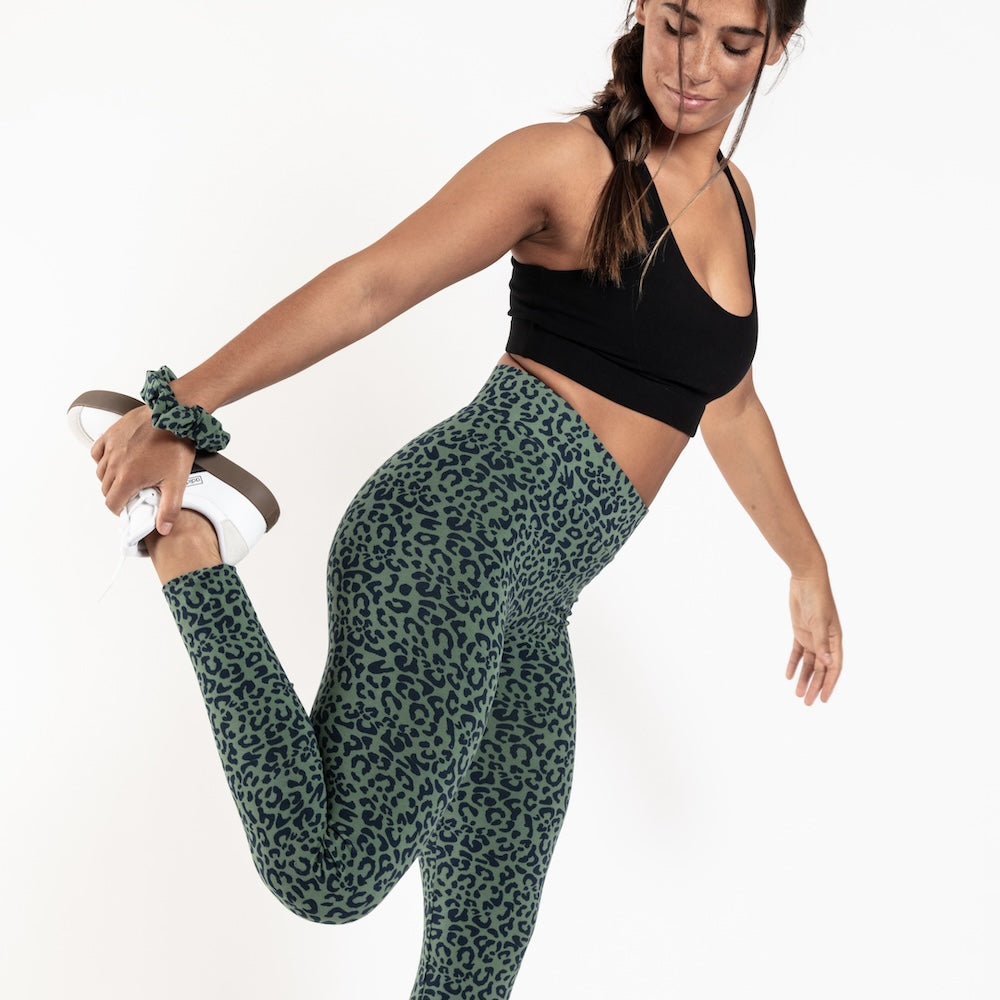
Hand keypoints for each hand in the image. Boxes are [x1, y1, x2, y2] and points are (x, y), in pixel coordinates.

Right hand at [91, 406, 195, 535]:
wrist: (175, 416)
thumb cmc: (176, 445)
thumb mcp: (177, 482)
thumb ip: (169, 508)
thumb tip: (163, 528)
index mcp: (128, 478)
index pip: (112, 504)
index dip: (121, 510)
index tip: (130, 507)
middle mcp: (115, 463)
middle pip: (106, 489)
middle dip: (118, 494)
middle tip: (134, 492)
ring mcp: (112, 447)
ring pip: (101, 471)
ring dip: (111, 478)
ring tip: (129, 476)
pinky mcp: (112, 434)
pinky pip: (98, 452)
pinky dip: (103, 458)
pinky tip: (117, 459)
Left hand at [786, 573, 842, 704]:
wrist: (806, 579)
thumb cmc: (817, 598)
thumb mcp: (819, 621)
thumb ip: (822, 643)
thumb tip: (828, 664)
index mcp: (835, 640)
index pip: (834, 667)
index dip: (830, 684)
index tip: (825, 699)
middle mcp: (825, 641)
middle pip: (821, 669)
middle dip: (815, 686)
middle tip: (808, 703)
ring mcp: (812, 637)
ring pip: (809, 663)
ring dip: (804, 678)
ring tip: (798, 694)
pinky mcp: (801, 632)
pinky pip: (797, 652)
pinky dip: (794, 664)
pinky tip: (789, 676)